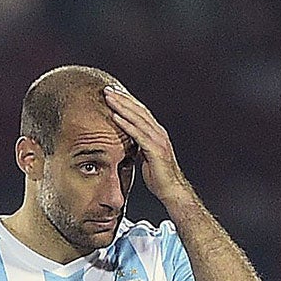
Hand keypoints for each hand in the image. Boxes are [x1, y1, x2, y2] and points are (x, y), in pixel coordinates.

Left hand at [104, 85, 189, 206]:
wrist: (172, 191)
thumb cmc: (159, 177)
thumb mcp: (146, 157)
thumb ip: (139, 145)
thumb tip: (128, 141)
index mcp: (157, 133)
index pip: (141, 112)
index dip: (127, 101)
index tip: (114, 93)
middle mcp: (159, 133)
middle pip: (139, 110)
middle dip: (123, 99)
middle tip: (108, 89)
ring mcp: (158, 140)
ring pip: (138, 118)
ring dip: (122, 107)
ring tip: (109, 98)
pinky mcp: (155, 150)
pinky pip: (138, 134)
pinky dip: (126, 124)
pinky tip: (115, 116)